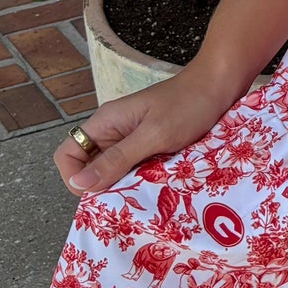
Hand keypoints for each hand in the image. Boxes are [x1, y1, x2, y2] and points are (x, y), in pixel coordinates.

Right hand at [52, 66, 240, 197]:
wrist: (219, 84)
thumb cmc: (188, 104)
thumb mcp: (153, 134)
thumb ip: (117, 159)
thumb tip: (78, 183)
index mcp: (105, 124)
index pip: (67, 155)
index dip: (74, 178)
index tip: (98, 195)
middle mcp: (112, 132)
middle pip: (89, 168)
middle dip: (101, 188)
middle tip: (125, 202)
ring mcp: (131, 139)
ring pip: (113, 172)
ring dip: (124, 186)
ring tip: (143, 197)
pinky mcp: (149, 146)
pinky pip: (134, 169)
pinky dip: (141, 181)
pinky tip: (157, 188)